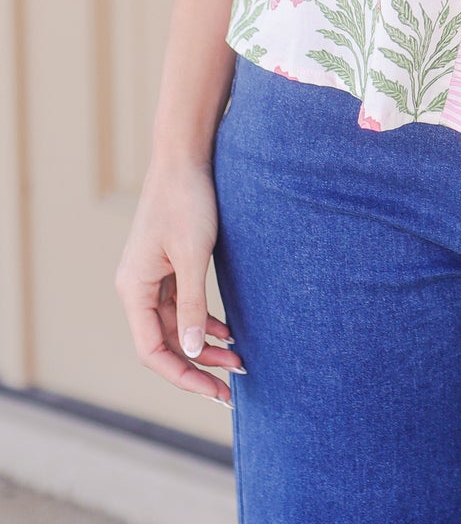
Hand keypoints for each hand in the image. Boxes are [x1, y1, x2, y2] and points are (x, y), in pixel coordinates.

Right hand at [114, 157, 244, 407]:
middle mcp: (137, 288)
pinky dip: (204, 321)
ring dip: (205, 344)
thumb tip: (194, 351)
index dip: (182, 376)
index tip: (213, 391)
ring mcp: (151, 277)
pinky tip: (228, 333)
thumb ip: (193, 304)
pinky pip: (182, 306)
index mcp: (133, 289)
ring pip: (176, 326)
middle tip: (233, 385)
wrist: (184, 158)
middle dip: (198, 365)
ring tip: (239, 361)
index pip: (152, 350)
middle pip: (165, 343)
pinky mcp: (167, 266)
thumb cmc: (186, 201)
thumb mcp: (193, 255)